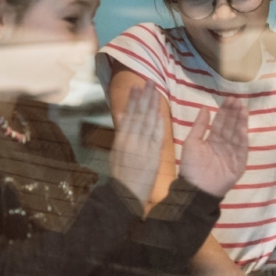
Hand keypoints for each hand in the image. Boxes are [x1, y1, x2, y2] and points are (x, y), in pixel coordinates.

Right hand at [108, 82, 165, 204]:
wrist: (125, 195)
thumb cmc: (121, 174)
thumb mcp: (116, 151)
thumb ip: (121, 131)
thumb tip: (121, 113)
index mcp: (121, 139)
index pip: (129, 115)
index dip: (134, 100)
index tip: (137, 86)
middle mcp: (130, 141)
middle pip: (138, 115)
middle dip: (144, 97)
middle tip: (149, 81)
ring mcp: (141, 147)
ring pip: (147, 122)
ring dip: (151, 105)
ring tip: (155, 91)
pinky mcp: (151, 156)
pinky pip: (155, 137)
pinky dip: (157, 124)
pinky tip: (160, 113)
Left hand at [178, 96, 247, 197]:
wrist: (195, 189)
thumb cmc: (191, 166)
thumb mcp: (192, 142)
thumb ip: (199, 125)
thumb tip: (205, 107)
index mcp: (213, 140)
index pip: (221, 122)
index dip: (225, 111)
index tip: (230, 98)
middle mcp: (224, 145)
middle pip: (231, 126)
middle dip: (235, 114)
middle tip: (238, 101)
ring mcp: (233, 154)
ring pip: (238, 135)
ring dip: (241, 123)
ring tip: (243, 110)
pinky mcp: (239, 164)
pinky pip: (241, 150)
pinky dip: (242, 139)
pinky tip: (243, 129)